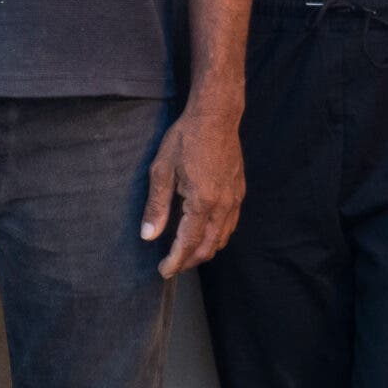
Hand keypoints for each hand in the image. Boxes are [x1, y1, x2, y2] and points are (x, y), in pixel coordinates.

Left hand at [140, 103, 243, 277]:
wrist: (216, 116)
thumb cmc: (186, 139)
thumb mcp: (162, 170)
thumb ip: (156, 206)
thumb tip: (148, 236)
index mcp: (202, 202)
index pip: (188, 243)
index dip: (174, 261)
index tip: (163, 271)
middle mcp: (223, 206)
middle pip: (208, 247)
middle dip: (189, 261)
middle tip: (172, 266)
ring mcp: (234, 200)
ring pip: (222, 238)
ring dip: (204, 251)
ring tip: (186, 255)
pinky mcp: (239, 192)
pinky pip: (230, 225)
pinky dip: (218, 237)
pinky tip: (206, 234)